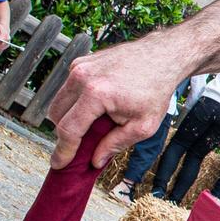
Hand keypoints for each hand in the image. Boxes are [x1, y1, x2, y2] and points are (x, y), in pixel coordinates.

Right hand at [47, 37, 187, 170]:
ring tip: (90, 127)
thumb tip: (96, 161)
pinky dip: (74, 102)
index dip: (63, 151)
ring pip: (59, 102)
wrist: (162, 57)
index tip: (58, 164)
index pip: (69, 129)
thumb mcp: (143, 126)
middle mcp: (82, 77)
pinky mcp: (81, 62)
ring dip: (68, 118)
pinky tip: (94, 108)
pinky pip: (68, 89)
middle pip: (57, 115)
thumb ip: (116, 144)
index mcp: (96, 94)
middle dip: (65, 134)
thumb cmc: (156, 90)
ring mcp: (80, 67)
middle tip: (78, 148)